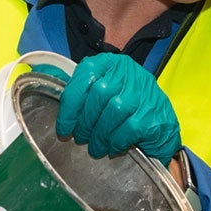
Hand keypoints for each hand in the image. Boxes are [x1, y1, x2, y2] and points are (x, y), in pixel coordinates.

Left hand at [52, 53, 181, 164]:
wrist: (162, 124)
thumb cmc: (127, 107)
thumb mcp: (104, 89)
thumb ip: (81, 89)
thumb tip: (47, 89)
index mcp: (112, 63)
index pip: (85, 75)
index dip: (71, 103)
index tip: (64, 126)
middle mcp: (130, 73)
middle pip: (99, 93)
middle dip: (85, 121)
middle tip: (81, 138)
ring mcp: (145, 92)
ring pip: (114, 110)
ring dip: (100, 134)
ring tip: (96, 147)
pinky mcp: (154, 114)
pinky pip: (129, 128)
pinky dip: (117, 141)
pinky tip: (114, 147)